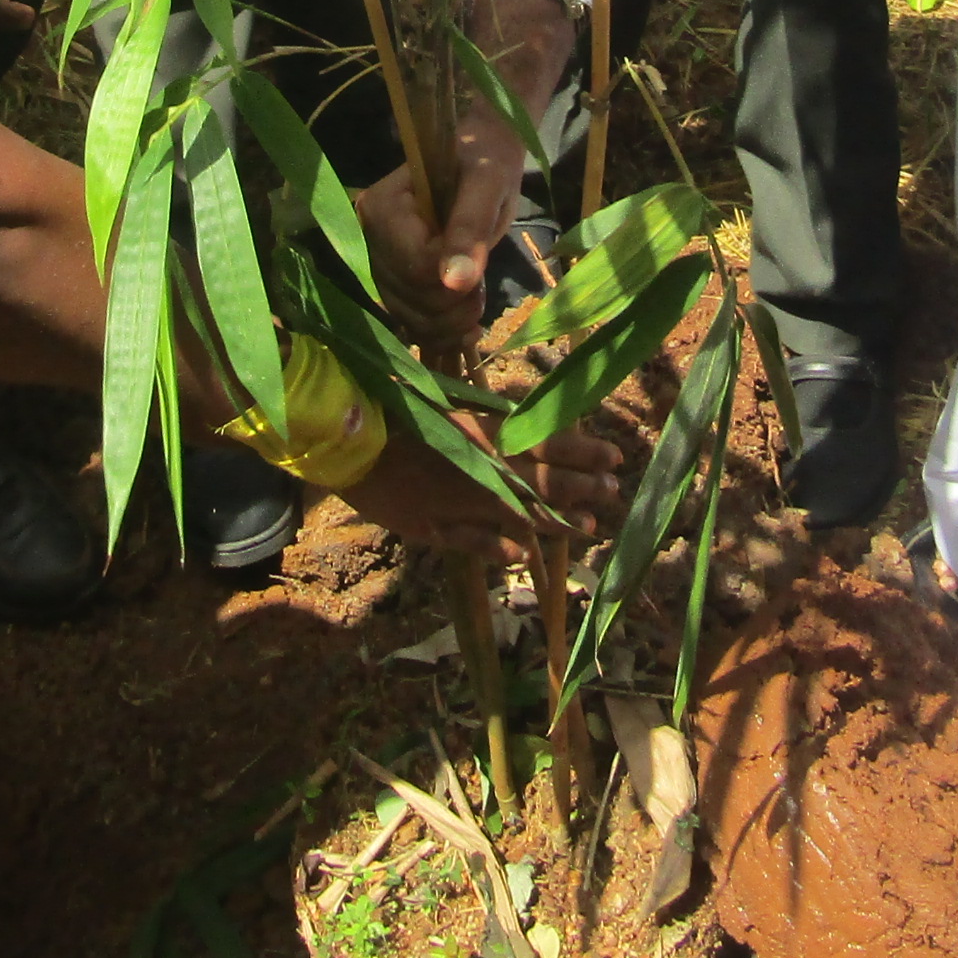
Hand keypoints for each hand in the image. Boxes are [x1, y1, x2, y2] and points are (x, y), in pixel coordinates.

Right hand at [337, 416, 624, 557]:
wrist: (344, 443)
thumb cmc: (391, 409)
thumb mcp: (443, 403)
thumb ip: (484, 415)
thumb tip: (522, 417)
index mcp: (482, 431)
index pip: (545, 441)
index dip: (583, 451)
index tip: (613, 456)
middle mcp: (479, 468)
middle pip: (542, 481)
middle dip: (582, 487)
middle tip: (613, 491)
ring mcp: (458, 503)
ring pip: (519, 515)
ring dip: (557, 522)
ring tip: (589, 527)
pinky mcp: (433, 528)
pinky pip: (475, 542)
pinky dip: (502, 549)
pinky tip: (525, 555)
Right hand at [356, 0, 568, 355]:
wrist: (481, 161)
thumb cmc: (485, 164)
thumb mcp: (486, 186)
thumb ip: (470, 229)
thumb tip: (456, 281)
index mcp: (382, 207)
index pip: (415, 266)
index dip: (453, 276)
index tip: (478, 261)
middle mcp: (367, 236)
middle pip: (410, 297)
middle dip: (454, 303)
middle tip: (482, 282)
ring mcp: (377, 262)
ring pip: (408, 318)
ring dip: (450, 323)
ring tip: (475, 299)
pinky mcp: (389, 281)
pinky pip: (409, 323)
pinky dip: (439, 331)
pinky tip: (463, 322)